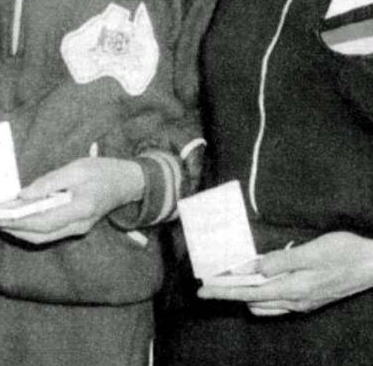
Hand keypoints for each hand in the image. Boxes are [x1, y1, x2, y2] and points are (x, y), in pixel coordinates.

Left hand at [0, 157, 144, 244]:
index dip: (18, 221)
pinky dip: (29, 228)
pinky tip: (16, 219)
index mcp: (81, 209)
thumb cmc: (102, 171)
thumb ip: (50, 182)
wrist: (127, 182)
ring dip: (18, 231)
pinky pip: (48, 233)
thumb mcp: (77, 168)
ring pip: (42, 237)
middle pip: (39, 234)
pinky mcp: (75, 227)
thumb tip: (24, 195)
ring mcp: (77, 229)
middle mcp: (78, 225)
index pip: (43, 221)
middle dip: (12, 229)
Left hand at [198, 232, 372, 315]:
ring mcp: (303, 302)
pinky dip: (262, 292)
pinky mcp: (309, 297)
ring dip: (245, 292)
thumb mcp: (309, 253)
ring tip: (230, 277)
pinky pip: (277, 300)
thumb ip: (277, 261)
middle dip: (230, 292)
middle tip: (211, 280)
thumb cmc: (343, 253)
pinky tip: (260, 278)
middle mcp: (295, 301)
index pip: (247, 294)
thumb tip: (248, 269)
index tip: (202, 290)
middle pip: (252, 301)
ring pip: (264, 303)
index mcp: (292, 290)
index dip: (223, 291)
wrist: (372, 265)